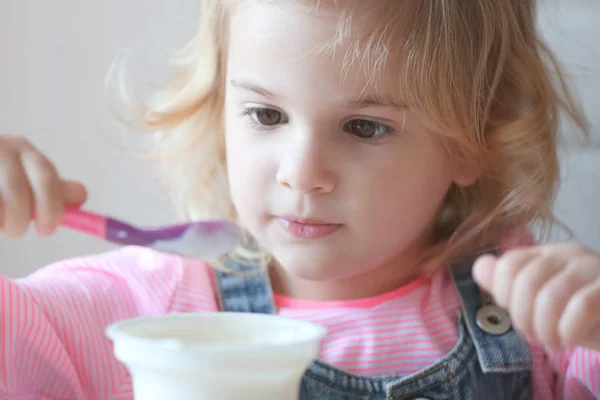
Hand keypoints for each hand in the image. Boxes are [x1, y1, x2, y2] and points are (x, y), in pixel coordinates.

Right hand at [0, 135, 86, 236]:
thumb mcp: (25, 176)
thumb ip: (52, 188)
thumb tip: (81, 196)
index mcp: (23, 149)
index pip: (48, 179)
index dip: (52, 208)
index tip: (47, 229)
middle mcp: (1, 148)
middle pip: (17, 195)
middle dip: (19, 221)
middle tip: (16, 230)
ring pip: (1, 206)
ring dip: (1, 222)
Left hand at [473, 243, 599, 352]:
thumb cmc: (578, 317)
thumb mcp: (538, 302)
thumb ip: (508, 285)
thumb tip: (479, 267)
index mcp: (546, 254)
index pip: (509, 263)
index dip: (502, 293)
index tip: (512, 313)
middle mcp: (569, 254)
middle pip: (526, 280)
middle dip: (522, 317)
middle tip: (533, 336)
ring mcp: (593, 268)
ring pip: (550, 296)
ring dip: (544, 329)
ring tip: (550, 343)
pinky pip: (581, 307)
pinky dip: (567, 330)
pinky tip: (567, 341)